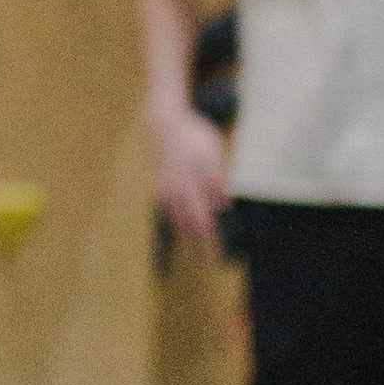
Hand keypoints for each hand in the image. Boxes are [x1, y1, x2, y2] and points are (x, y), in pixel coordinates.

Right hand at [150, 105, 230, 246]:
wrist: (167, 125)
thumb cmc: (195, 138)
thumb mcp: (212, 155)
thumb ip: (216, 180)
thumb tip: (224, 205)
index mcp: (190, 184)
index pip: (203, 219)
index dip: (210, 239)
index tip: (217, 255)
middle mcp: (176, 191)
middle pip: (190, 224)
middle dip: (200, 242)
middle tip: (210, 258)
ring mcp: (166, 190)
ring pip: (177, 218)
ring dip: (189, 233)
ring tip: (198, 245)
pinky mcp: (160, 187)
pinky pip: (168, 210)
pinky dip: (176, 220)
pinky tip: (181, 224)